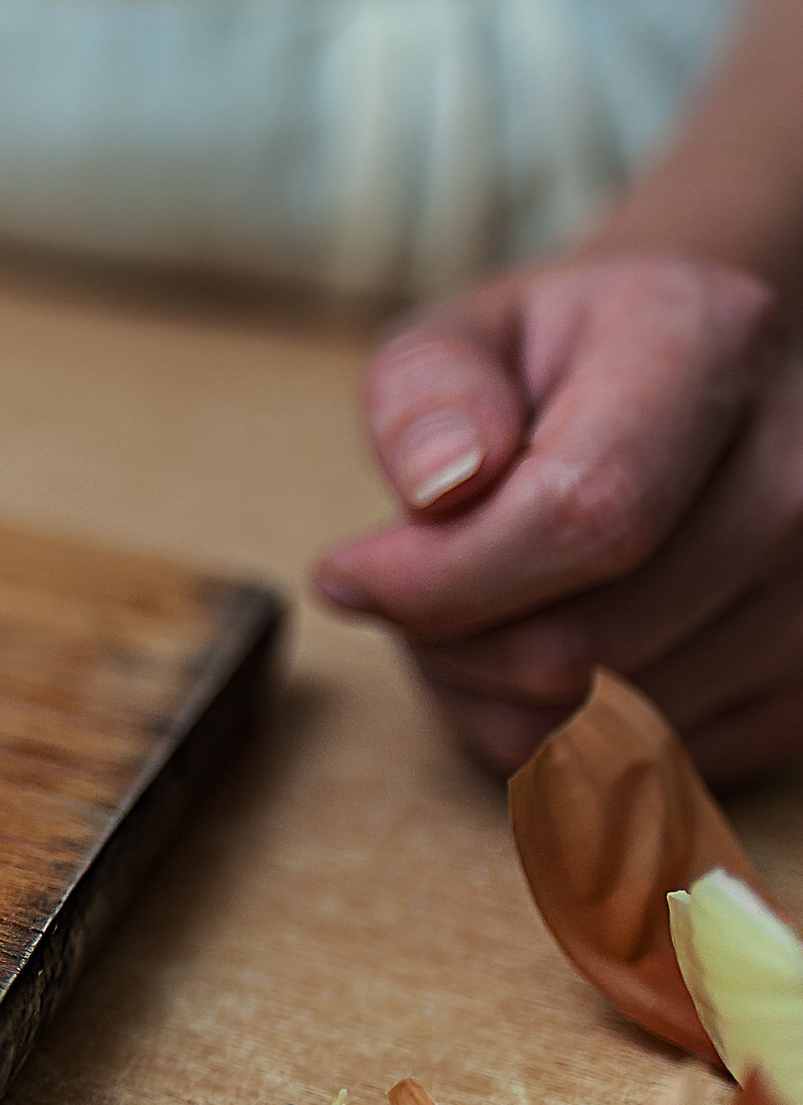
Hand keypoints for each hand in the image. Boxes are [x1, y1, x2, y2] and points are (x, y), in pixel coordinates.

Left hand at [314, 255, 799, 780]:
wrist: (697, 376)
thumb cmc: (558, 360)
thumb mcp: (463, 335)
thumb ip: (426, 394)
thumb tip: (439, 485)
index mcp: (711, 348)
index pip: (585, 517)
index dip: (442, 577)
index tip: (346, 573)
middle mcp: (798, 478)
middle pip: (580, 646)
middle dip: (442, 641)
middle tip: (401, 587)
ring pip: (598, 729)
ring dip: (485, 690)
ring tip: (474, 604)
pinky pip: (639, 770)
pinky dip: (551, 734)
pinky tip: (541, 646)